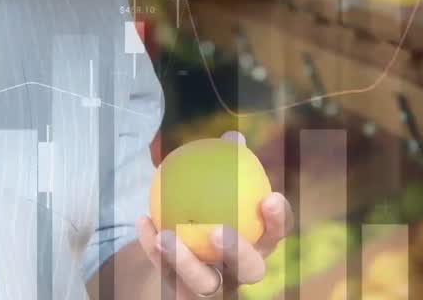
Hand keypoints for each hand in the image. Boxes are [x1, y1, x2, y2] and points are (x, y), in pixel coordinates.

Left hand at [136, 131, 294, 296]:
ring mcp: (214, 288)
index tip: (269, 197)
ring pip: (205, 285)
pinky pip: (167, 278)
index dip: (279, 220)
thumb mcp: (218, 184)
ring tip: (167, 235)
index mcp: (258, 242)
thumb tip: (234, 138)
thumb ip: (228, 164)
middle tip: (217, 229)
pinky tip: (143, 222)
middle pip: (250, 270)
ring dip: (185, 262)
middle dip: (238, 252)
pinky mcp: (183, 295)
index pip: (276, 233)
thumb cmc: (209, 206)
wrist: (180, 245)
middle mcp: (241, 270)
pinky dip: (154, 252)